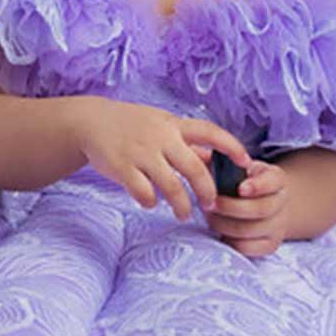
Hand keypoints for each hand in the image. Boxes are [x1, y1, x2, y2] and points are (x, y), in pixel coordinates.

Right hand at [63, 97, 250, 221]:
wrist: (89, 121)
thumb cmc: (130, 124)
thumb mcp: (159, 122)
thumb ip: (182, 139)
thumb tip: (212, 159)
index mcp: (172, 125)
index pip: (210, 132)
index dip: (232, 147)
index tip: (246, 163)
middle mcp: (160, 137)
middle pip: (195, 169)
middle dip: (207, 191)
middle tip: (211, 205)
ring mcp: (140, 152)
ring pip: (171, 187)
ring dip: (181, 205)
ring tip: (182, 213)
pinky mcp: (122, 167)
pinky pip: (144, 193)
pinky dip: (150, 202)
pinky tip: (150, 202)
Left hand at [207, 158, 291, 256]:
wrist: (263, 203)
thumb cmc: (240, 181)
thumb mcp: (235, 166)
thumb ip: (216, 160)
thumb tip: (192, 152)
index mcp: (276, 179)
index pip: (273, 181)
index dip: (258, 186)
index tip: (240, 188)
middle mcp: (282, 203)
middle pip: (260, 209)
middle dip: (230, 208)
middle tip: (209, 203)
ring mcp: (279, 226)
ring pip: (252, 230)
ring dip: (225, 224)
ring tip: (209, 216)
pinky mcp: (271, 245)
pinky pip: (250, 248)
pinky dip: (231, 241)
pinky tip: (220, 232)